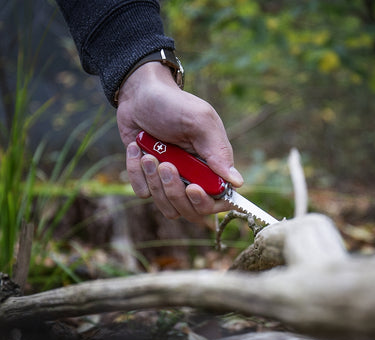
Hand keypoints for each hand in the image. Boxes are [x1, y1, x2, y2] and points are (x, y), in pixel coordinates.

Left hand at [116, 62, 243, 222]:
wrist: (140, 94)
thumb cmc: (174, 104)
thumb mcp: (200, 121)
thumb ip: (218, 151)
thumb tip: (237, 182)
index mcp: (213, 167)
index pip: (217, 202)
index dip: (205, 202)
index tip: (192, 187)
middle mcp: (194, 178)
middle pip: (191, 211)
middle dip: (174, 191)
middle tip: (165, 164)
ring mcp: (171, 180)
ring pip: (166, 206)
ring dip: (154, 181)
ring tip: (149, 154)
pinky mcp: (149, 178)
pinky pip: (143, 193)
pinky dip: (136, 172)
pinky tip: (137, 150)